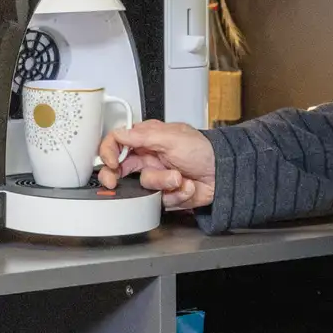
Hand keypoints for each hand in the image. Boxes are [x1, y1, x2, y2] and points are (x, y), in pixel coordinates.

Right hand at [97, 120, 215, 211]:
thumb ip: (142, 136)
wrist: (224, 173)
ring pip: (143, 186)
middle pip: (119, 169)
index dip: (108, 152)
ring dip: (163, 183)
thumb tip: (119, 133)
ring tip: (180, 177)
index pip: (118, 143)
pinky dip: (176, 194)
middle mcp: (148, 158)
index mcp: (147, 140)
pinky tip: (188, 185)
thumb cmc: (203, 150)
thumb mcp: (171, 137)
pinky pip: (160, 200)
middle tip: (114, 181)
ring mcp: (156, 177)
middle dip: (115, 176)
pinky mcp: (165, 194)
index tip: (111, 162)